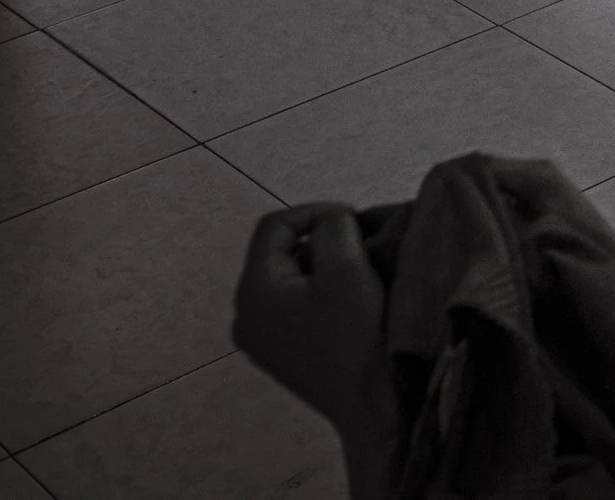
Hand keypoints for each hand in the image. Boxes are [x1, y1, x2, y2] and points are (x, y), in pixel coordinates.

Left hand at [233, 205, 402, 456]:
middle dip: (319, 241)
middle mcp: (244, 316)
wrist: (370, 402)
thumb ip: (333, 227)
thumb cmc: (356, 334)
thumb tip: (329, 220)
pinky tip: (346, 303)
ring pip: (287, 280)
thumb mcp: (347, 267)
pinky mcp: (279, 356)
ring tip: (357, 272)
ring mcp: (259, 340)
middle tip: (360, 245)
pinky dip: (317, 294)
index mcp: (253, 291)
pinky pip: (292, 307)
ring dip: (321, 267)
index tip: (354, 219)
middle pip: (278, 254)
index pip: (273, 226)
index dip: (314, 211)